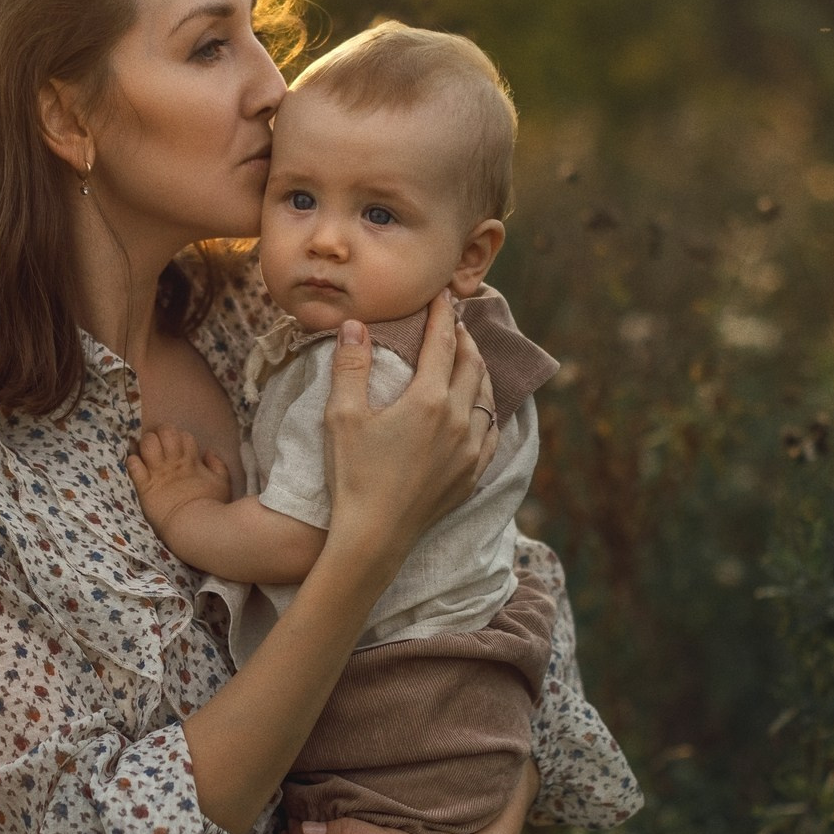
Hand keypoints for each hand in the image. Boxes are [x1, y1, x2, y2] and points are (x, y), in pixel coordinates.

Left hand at [126, 426, 230, 539]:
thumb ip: (218, 466)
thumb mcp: (222, 485)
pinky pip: (133, 465)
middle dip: (160, 434)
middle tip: (158, 446)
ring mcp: (158, 473)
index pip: (183, 435)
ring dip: (145, 445)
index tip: (177, 448)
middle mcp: (173, 463)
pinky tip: (136, 467)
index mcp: (191, 461)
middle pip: (164, 432)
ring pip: (147, 443)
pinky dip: (133, 463)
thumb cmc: (211, 507)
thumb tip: (208, 452)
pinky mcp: (144, 486)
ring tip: (146, 454)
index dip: (179, 437)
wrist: (195, 527)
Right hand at [323, 291, 499, 558]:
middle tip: (455, 321)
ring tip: (468, 356)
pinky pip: (491, 430)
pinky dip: (486, 408)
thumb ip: (350, 365)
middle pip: (471, 364)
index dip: (442, 315)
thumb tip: (355, 324)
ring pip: (486, 396)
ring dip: (478, 369)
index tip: (443, 295)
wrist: (374, 537)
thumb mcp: (342, 416)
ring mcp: (471, 449)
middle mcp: (458, 420)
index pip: (442, 342)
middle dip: (464, 337)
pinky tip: (479, 406)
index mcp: (428, 399)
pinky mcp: (473, 474)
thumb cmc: (352, 476)